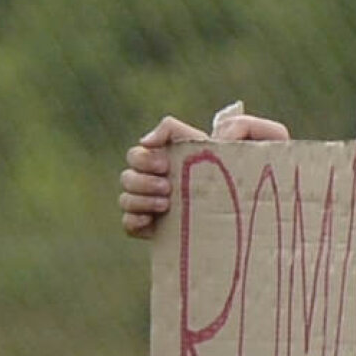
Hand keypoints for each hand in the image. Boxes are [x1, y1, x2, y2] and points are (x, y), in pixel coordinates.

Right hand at [119, 110, 291, 238]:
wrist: (272, 221)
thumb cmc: (272, 179)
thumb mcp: (270, 144)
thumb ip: (246, 125)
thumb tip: (212, 139)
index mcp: (191, 150)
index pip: (160, 134)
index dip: (153, 140)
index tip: (166, 159)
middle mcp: (172, 173)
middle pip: (133, 160)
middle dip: (142, 171)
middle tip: (169, 186)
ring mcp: (163, 201)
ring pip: (126, 190)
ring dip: (137, 194)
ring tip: (167, 203)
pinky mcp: (161, 229)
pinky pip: (128, 222)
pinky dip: (133, 219)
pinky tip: (155, 222)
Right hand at [119, 115, 206, 238]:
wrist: (230, 200)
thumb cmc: (212, 165)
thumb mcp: (195, 141)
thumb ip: (169, 128)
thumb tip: (145, 141)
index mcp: (153, 161)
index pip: (134, 157)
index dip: (144, 160)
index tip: (165, 165)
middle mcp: (145, 182)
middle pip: (127, 179)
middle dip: (144, 183)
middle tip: (167, 188)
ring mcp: (144, 205)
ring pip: (125, 201)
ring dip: (142, 201)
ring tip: (166, 205)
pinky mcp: (147, 226)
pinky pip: (128, 224)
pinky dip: (134, 221)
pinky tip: (150, 219)